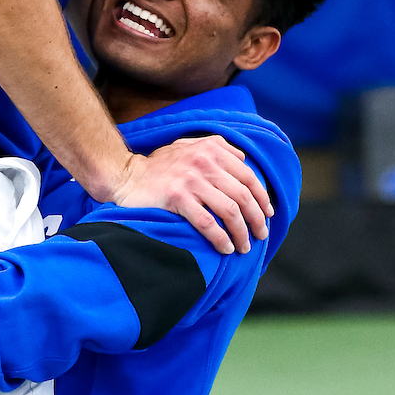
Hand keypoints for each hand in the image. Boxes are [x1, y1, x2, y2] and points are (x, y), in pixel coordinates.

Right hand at [112, 135, 272, 254]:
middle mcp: (203, 162)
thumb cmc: (160, 166)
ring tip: (243, 247)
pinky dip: (220, 238)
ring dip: (241, 232)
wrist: (126, 176)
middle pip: (243, 195)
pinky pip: (207, 222)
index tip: (268, 214)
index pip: (248, 176)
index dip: (262, 198)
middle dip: (256, 219)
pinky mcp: (177, 197)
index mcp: (210, 149)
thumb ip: (215, 148)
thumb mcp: (188, 147)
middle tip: (260, 235)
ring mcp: (190, 180)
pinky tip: (225, 247)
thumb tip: (243, 158)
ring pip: (229, 210)